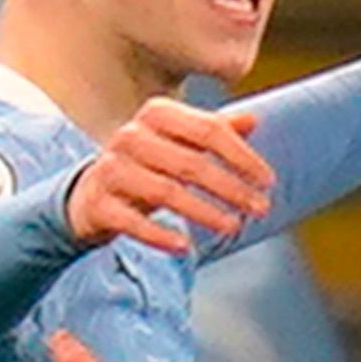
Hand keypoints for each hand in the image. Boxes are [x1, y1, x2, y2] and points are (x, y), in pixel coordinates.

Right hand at [66, 98, 274, 254]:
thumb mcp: (181, 143)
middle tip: (261, 209)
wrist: (92, 193)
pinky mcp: (99, 203)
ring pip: (166, 192)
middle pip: (192, 163)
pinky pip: (133, 221)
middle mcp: (131, 136)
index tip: (268, 181)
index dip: (243, 156)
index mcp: (157, 114)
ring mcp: (111, 169)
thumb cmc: (149, 164)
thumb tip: (252, 121)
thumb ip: (213, 131)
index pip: (209, 130)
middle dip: (231, 189)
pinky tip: (185, 247)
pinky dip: (160, 235)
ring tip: (233, 227)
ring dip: (205, 212)